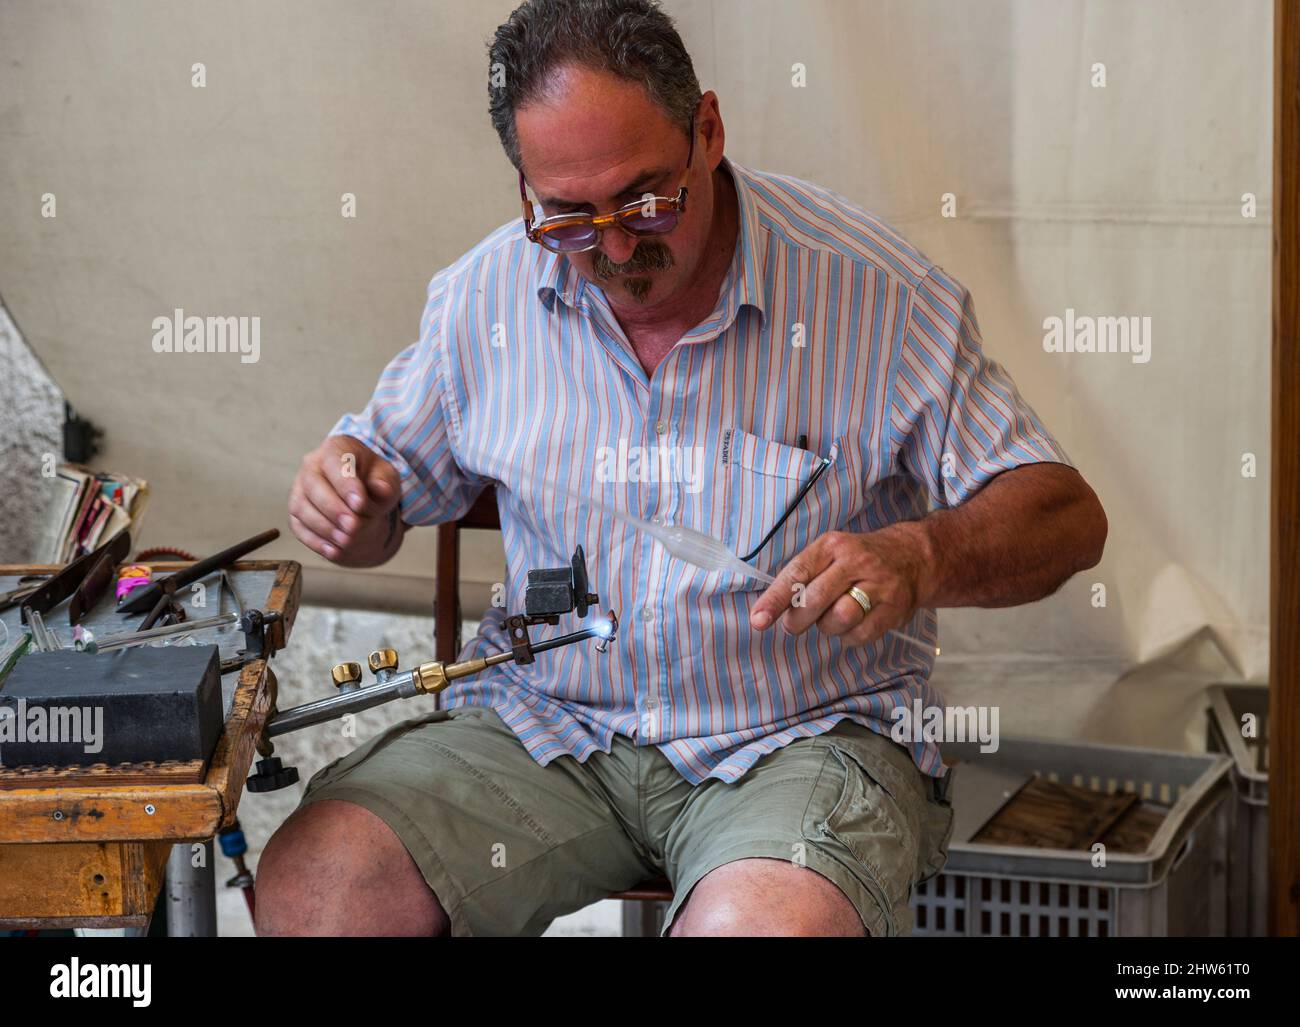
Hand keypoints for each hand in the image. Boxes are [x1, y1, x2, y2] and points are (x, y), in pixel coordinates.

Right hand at [288, 435, 403, 566]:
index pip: (335, 462)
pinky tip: (333, 550)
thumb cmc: (373, 479)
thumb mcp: (387, 477)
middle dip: (333, 508)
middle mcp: (312, 466)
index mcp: (336, 448)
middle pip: (313, 485)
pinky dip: (315, 541)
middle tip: (353, 526)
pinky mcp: (297, 512)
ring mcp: (300, 489)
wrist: (362, 494)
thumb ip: (384, 484)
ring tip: (346, 540)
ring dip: (324, 527)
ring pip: (301, 507)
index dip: (345, 484)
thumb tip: (378, 491)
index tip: (360, 504)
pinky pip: (298, 527)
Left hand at [748, 524, 932, 645]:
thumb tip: (770, 608)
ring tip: (829, 619)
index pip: (798, 573)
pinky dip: (849, 637)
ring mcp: (879, 585)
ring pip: (839, 618)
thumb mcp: (831, 553)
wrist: (915, 556)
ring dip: (826, 627)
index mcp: (833, 545)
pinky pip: (861, 634)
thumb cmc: (860, 559)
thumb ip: (804, 576)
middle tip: (792, 625)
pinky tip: (851, 626)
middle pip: (816, 599)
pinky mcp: (895, 608)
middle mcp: (856, 562)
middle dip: (797, 619)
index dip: (775, 599)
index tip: (758, 620)